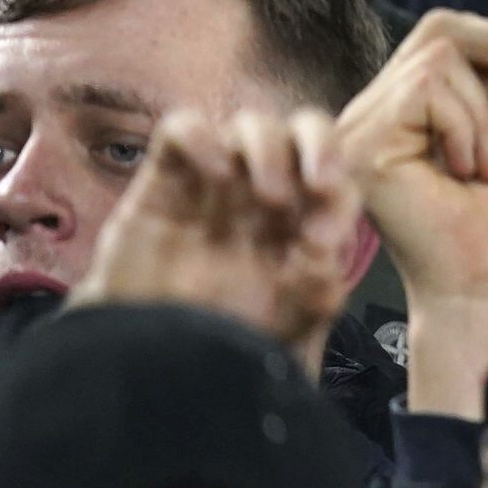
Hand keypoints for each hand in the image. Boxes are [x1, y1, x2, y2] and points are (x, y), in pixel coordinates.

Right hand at [73, 107, 360, 376]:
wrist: (147, 362)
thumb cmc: (219, 341)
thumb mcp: (280, 332)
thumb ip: (314, 296)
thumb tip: (330, 262)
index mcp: (302, 220)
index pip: (337, 180)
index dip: (340, 196)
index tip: (324, 240)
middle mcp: (265, 192)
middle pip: (306, 131)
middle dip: (322, 146)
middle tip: (321, 184)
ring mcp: (216, 183)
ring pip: (252, 125)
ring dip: (270, 148)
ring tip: (269, 195)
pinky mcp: (164, 182)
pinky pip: (181, 128)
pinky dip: (202, 138)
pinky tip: (214, 174)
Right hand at [339, 8, 487, 414]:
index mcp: (414, 106)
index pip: (449, 34)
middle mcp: (379, 109)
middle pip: (439, 30)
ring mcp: (362, 125)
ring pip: (437, 58)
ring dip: (487, 110)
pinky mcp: (360, 144)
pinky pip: (422, 90)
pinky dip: (465, 125)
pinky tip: (467, 171)